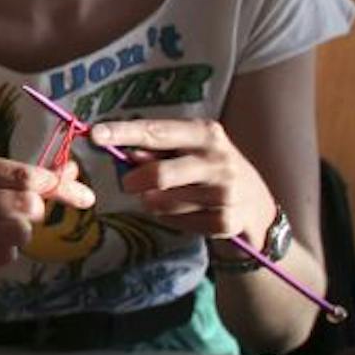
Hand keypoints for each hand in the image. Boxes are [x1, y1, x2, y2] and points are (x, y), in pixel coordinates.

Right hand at [0, 150, 95, 270]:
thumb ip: (10, 172)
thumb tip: (70, 174)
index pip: (24, 175)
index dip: (58, 185)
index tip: (79, 192)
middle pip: (28, 206)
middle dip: (39, 210)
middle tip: (29, 210)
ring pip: (19, 233)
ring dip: (23, 231)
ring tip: (5, 226)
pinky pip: (4, 257)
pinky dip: (7, 251)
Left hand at [89, 118, 276, 240]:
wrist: (258, 209)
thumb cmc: (212, 173)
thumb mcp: (190, 152)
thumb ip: (157, 150)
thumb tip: (124, 150)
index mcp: (206, 134)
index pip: (157, 132)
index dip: (124, 133)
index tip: (95, 134)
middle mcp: (219, 160)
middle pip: (159, 174)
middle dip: (135, 181)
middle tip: (129, 184)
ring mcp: (226, 192)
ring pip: (164, 203)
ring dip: (153, 203)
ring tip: (164, 199)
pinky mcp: (226, 221)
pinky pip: (178, 223)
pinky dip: (171, 221)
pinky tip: (184, 214)